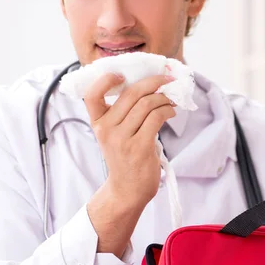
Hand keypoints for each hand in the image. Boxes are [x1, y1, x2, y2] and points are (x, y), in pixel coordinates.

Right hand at [85, 73, 175, 256]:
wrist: (127, 190)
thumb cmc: (125, 158)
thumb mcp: (114, 135)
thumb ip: (123, 113)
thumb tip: (149, 86)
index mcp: (98, 123)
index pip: (92, 95)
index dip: (105, 80)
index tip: (122, 74)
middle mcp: (107, 129)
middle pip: (131, 93)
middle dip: (153, 82)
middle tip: (167, 79)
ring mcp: (123, 139)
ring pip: (147, 104)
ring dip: (164, 97)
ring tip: (172, 100)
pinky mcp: (140, 147)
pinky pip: (157, 117)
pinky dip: (168, 110)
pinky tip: (172, 112)